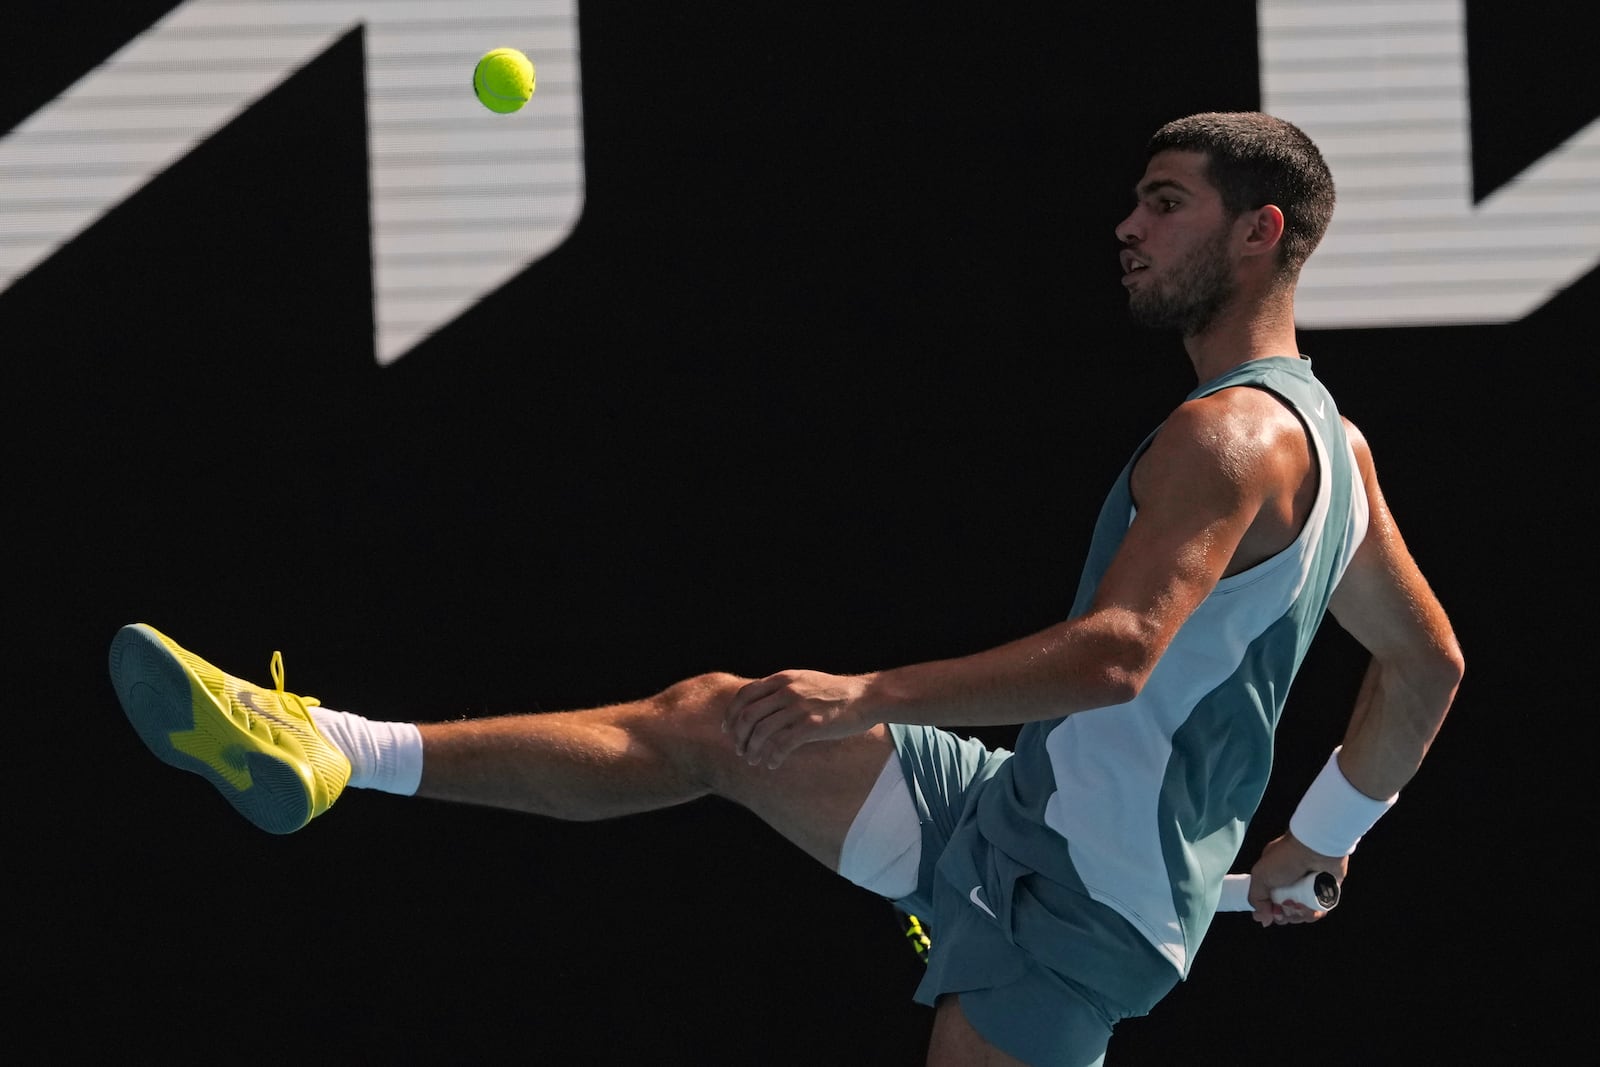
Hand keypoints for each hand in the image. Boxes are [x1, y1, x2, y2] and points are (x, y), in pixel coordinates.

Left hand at [722, 670, 876, 768]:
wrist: (865, 697)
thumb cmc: (834, 693)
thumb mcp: (803, 681)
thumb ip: (781, 690)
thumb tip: (759, 707)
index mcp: (783, 679)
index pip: (744, 695)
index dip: (731, 714)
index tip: (728, 730)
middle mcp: (787, 691)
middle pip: (748, 715)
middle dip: (739, 736)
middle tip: (739, 750)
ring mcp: (799, 707)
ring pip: (762, 732)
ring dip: (752, 749)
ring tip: (753, 760)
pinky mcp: (812, 725)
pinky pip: (782, 744)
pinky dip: (773, 757)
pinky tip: (773, 764)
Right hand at [1247, 832, 1347, 927]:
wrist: (1315, 850)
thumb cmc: (1286, 859)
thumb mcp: (1260, 876)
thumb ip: (1256, 898)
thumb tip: (1262, 918)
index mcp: (1273, 878)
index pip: (1269, 902)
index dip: (1269, 912)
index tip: (1270, 915)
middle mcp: (1290, 884)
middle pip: (1285, 912)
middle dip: (1284, 916)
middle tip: (1285, 907)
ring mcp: (1307, 889)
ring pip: (1301, 914)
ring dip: (1298, 915)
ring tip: (1299, 905)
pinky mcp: (1324, 893)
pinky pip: (1318, 911)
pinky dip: (1313, 913)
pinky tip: (1310, 907)